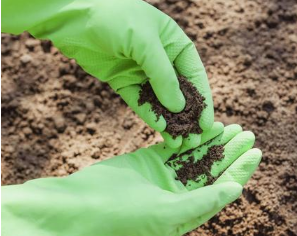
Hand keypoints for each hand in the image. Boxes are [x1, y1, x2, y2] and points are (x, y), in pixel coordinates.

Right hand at [1, 123, 260, 235]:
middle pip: (213, 171)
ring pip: (197, 157)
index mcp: (188, 214)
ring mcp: (165, 177)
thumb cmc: (127, 216)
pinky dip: (192, 137)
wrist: (84, 204)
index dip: (240, 172)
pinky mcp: (151, 160)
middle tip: (249, 133)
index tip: (256, 153)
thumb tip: (237, 190)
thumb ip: (204, 201)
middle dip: (231, 153)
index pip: (222, 190)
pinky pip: (177, 146)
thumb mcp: (171, 213)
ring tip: (234, 127)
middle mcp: (180, 196)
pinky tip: (207, 125)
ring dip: (215, 142)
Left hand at [28, 0, 213, 148]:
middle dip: (188, 117)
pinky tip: (160, 128)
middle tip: (193, 140)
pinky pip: (140, 102)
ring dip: (170, 121)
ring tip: (178, 143)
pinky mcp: (124, 81)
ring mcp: (142, 71)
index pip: (195, 76)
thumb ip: (163, 77)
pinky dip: (150, 115)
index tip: (207, 124)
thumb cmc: (115, 17)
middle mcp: (162, 59)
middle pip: (180, 92)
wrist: (72, 14)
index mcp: (175, 44)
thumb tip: (179, 108)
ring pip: (161, 101)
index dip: (203, 101)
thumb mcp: (145, 43)